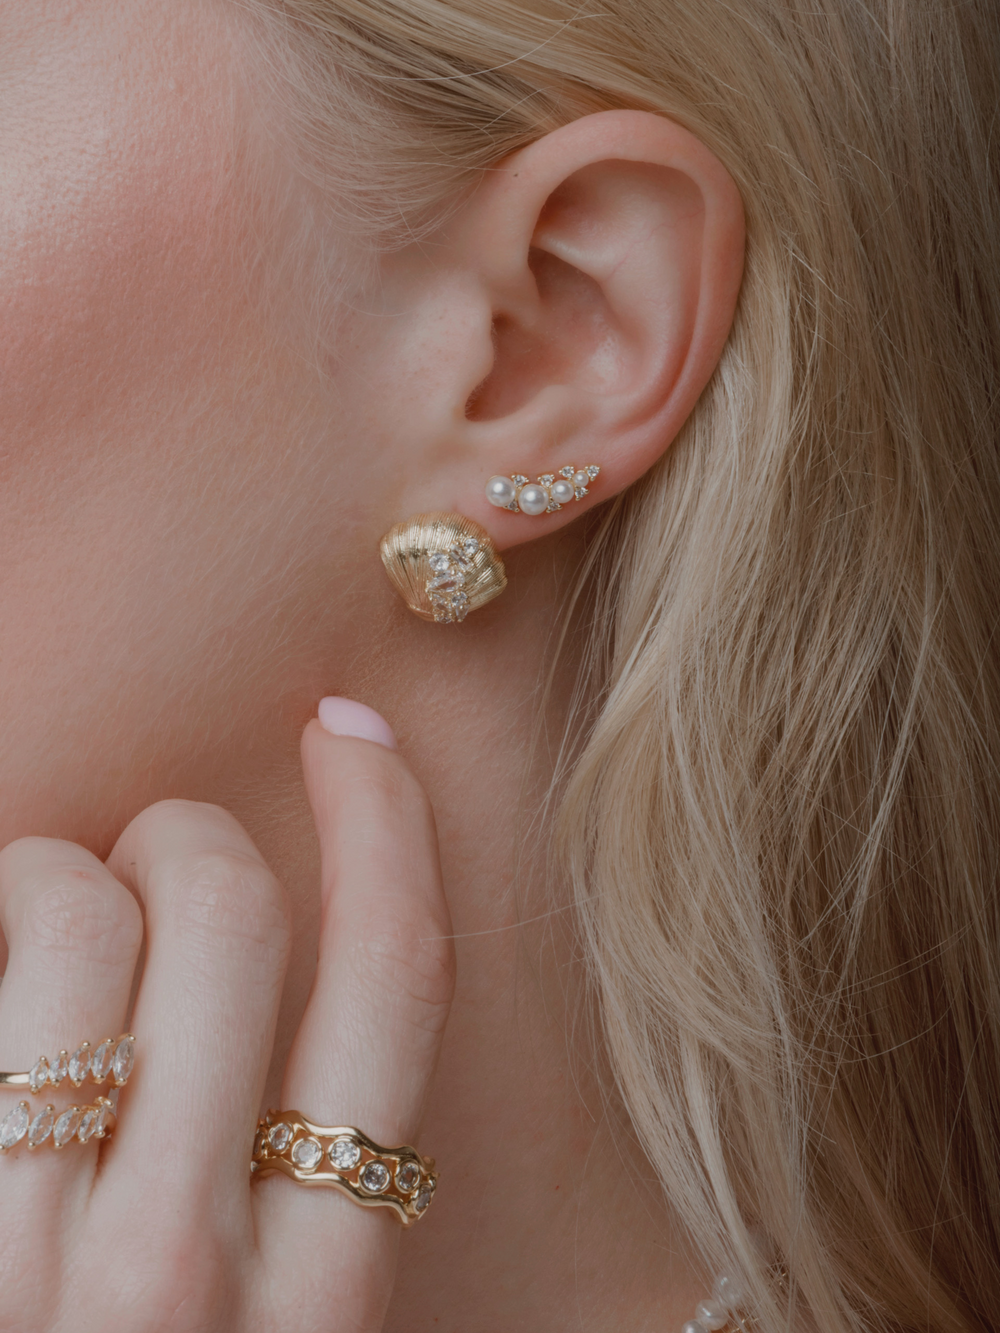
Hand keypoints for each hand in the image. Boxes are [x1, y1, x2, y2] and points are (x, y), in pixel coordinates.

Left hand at [0, 714, 453, 1331]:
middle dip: (184, 838)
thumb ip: (304, 1199)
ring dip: (49, 876)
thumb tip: (284, 991)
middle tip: (147, 869)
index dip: (385, 824)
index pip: (393, 980)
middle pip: (228, 908)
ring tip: (28, 934)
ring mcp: (22, 1257)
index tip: (347, 734)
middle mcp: (179, 1272)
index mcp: (319, 1298)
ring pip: (68, 916)